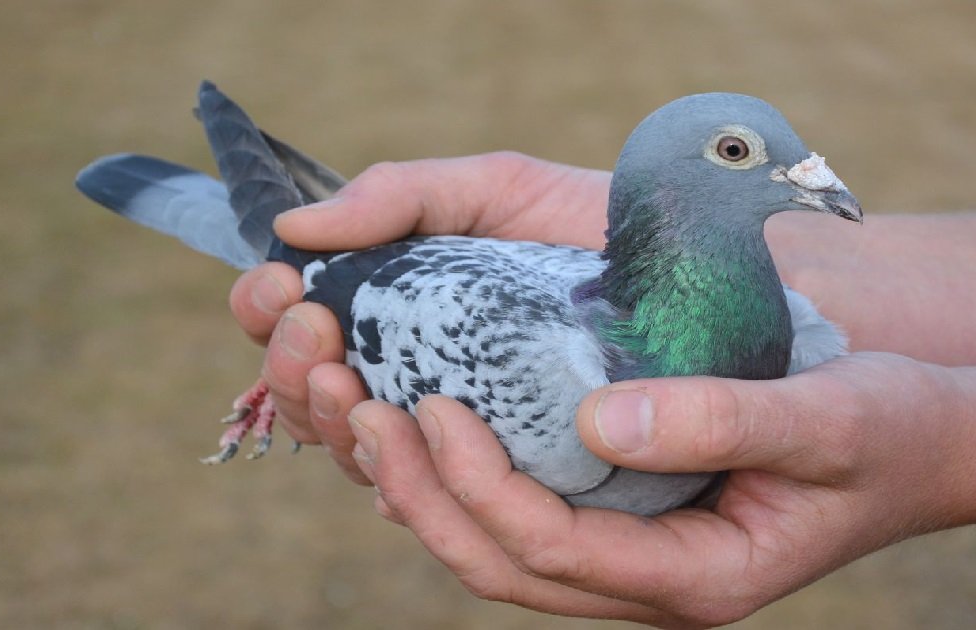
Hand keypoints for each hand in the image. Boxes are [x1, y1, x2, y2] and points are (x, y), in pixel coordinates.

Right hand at [229, 152, 611, 478]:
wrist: (703, 266)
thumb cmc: (596, 227)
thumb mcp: (498, 194)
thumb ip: (403, 197)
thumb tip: (292, 226)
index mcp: (404, 322)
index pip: (309, 339)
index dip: (271, 319)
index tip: (276, 288)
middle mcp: (423, 389)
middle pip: (323, 409)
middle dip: (296, 375)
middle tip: (314, 331)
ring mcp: (470, 442)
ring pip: (371, 464)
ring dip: (339, 430)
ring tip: (350, 382)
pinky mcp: (523, 487)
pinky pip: (447, 508)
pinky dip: (413, 484)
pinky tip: (415, 442)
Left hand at [342, 353, 975, 625]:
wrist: (937, 443)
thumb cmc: (891, 429)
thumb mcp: (824, 416)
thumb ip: (722, 420)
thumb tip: (599, 418)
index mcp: (696, 577)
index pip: (552, 552)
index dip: (479, 487)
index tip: (432, 405)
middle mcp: (651, 582)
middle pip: (502, 567)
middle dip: (422, 495)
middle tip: (364, 411)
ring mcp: (637, 556)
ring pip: (500, 550)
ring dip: (426, 488)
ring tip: (368, 410)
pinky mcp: (631, 517)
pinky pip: (525, 512)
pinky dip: (466, 473)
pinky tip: (432, 411)